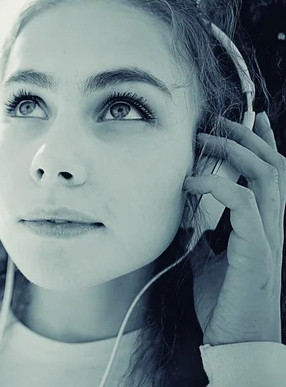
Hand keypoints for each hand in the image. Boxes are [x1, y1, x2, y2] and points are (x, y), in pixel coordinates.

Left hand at [184, 112, 284, 345]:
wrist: (236, 339)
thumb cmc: (224, 302)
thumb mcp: (208, 260)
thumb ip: (204, 235)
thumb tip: (186, 216)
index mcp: (263, 226)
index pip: (270, 175)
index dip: (263, 144)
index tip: (248, 118)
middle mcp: (273, 226)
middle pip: (273, 166)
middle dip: (248, 137)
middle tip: (221, 121)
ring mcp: (269, 236)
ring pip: (266, 176)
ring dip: (237, 151)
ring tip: (208, 137)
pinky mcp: (257, 250)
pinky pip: (242, 204)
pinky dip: (217, 185)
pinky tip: (191, 180)